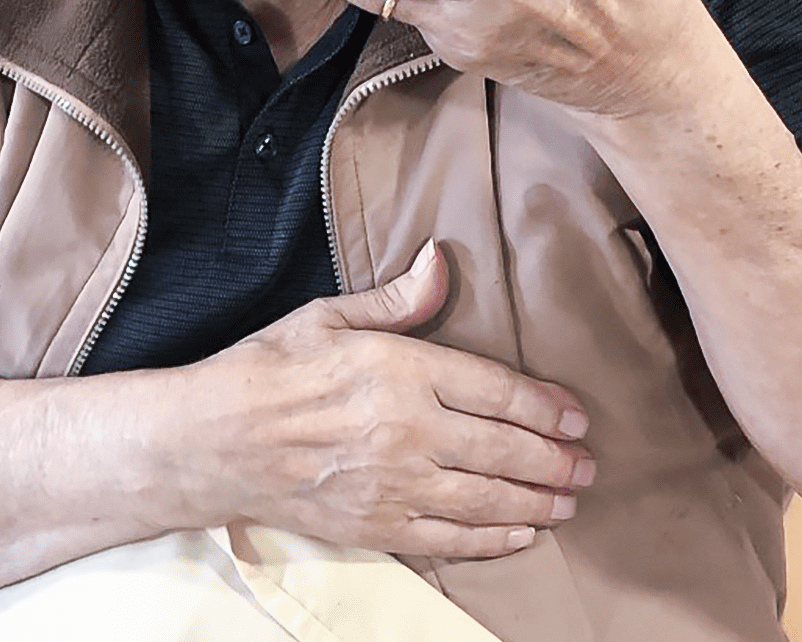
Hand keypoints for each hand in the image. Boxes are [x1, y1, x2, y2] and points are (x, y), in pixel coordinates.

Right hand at [187, 241, 593, 558]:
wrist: (213, 440)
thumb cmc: (269, 368)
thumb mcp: (328, 315)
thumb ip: (397, 299)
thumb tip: (441, 260)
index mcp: (400, 371)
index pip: (495, 390)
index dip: (544, 407)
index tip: (576, 417)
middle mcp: (407, 431)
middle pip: (503, 450)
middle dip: (554, 461)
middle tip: (588, 467)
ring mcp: (393, 486)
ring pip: (486, 500)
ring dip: (537, 503)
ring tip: (568, 502)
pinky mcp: (375, 528)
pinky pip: (449, 541)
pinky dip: (492, 540)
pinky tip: (519, 535)